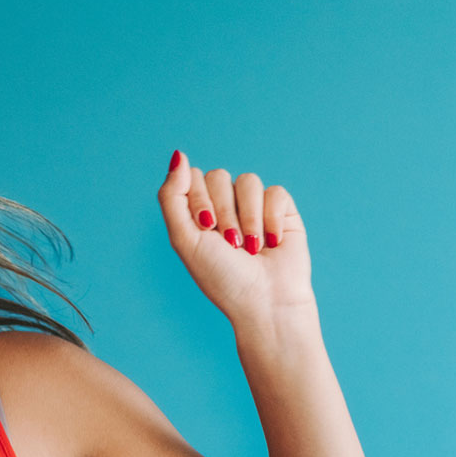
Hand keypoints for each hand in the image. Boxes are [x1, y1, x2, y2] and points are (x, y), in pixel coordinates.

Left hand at [156, 149, 314, 326]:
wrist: (264, 302)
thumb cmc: (221, 276)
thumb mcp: (184, 238)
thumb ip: (172, 196)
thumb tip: (178, 154)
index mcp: (198, 210)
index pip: (193, 176)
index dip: (199, 198)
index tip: (205, 227)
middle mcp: (225, 205)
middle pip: (219, 175)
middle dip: (223, 211)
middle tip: (230, 243)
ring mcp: (254, 206)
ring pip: (248, 181)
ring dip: (247, 218)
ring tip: (252, 247)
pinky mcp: (282, 211)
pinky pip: (275, 192)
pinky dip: (272, 219)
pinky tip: (273, 242)